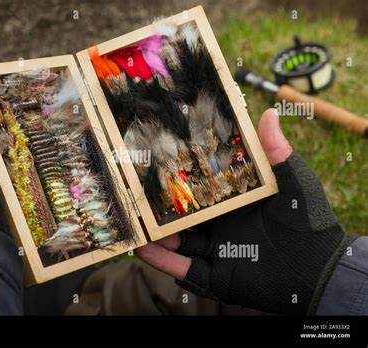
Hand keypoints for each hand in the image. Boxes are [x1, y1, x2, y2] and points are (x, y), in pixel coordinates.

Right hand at [136, 109, 356, 314]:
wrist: (320, 270)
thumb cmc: (308, 222)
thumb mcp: (292, 183)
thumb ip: (277, 153)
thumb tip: (268, 113)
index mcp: (234, 204)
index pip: (201, 190)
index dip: (181, 180)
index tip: (160, 164)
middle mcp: (221, 227)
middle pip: (183, 216)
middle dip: (161, 207)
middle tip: (138, 192)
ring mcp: (216, 252)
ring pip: (177, 243)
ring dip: (155, 233)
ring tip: (134, 220)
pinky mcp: (215, 276)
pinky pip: (183, 269)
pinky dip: (162, 261)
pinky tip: (143, 248)